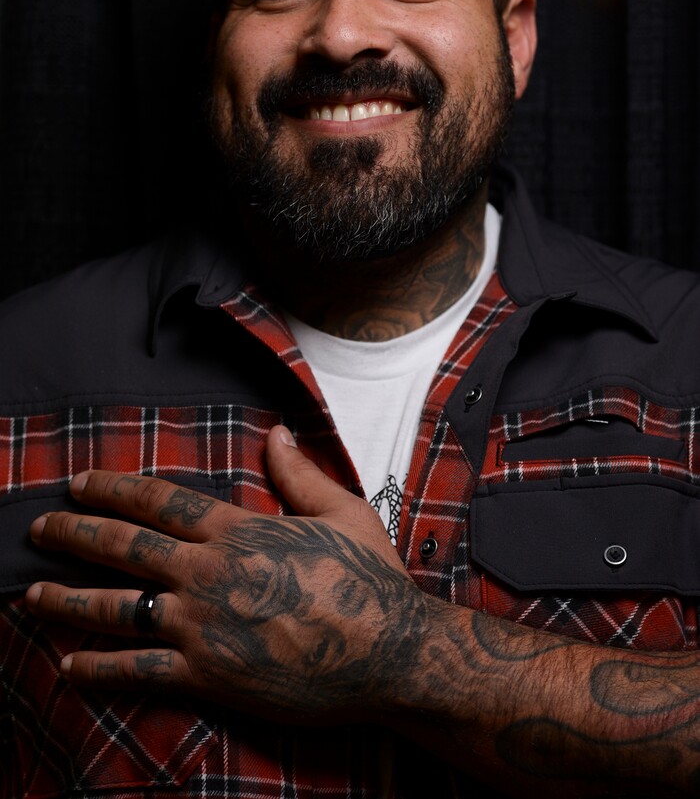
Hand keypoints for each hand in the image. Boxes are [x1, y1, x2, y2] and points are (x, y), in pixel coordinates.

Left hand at [25, 426, 426, 721]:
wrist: (389, 652)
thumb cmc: (369, 579)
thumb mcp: (342, 510)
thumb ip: (299, 473)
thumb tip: (277, 432)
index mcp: (238, 530)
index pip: (159, 502)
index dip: (112, 490)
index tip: (78, 484)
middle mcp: (209, 572)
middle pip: (125, 547)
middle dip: (74, 534)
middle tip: (39, 529)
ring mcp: (203, 625)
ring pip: (117, 607)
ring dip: (68, 599)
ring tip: (31, 596)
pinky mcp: (208, 675)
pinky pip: (139, 671)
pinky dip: (100, 668)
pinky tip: (69, 666)